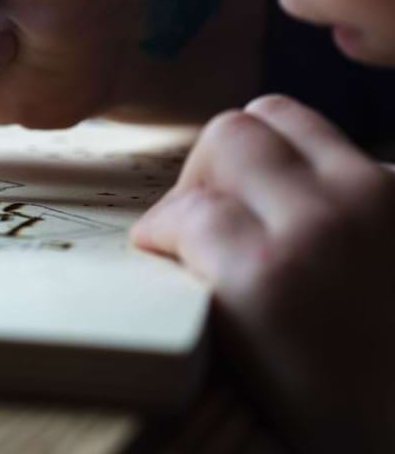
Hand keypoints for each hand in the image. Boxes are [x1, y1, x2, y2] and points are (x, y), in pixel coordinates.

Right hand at [132, 95, 394, 451]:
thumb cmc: (343, 414)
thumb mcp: (247, 365)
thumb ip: (203, 283)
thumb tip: (175, 238)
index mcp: (267, 276)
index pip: (184, 210)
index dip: (158, 228)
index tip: (157, 243)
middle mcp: (322, 218)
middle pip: (228, 135)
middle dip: (198, 175)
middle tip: (199, 217)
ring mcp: (375, 193)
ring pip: (279, 115)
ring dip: (248, 150)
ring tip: (248, 198)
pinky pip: (331, 141)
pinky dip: (300, 162)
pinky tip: (301, 207)